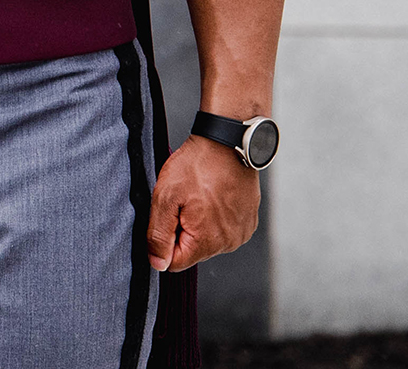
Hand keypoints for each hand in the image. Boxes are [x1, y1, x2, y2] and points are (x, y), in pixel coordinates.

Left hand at [147, 136, 258, 271]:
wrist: (226, 143)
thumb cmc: (196, 166)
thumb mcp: (166, 197)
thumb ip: (159, 235)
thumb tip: (158, 264)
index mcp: (207, 242)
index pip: (175, 262)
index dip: (164, 241)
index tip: (167, 216)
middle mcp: (229, 243)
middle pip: (192, 251)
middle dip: (181, 230)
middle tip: (183, 201)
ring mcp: (241, 233)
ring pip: (207, 240)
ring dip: (198, 223)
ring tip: (199, 195)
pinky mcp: (248, 222)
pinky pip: (223, 229)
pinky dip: (214, 216)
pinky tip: (212, 195)